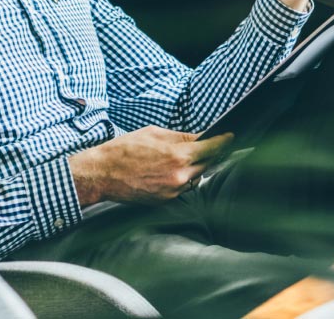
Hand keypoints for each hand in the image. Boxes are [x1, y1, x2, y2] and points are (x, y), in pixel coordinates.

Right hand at [65, 126, 232, 205]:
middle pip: (208, 163)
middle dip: (209, 153)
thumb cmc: (125, 149)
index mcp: (178, 155)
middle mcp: (180, 175)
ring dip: (196, 167)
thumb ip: (181, 137)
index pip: (213, 148)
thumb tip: (201, 137)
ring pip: (197, 177)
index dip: (224, 141)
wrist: (102, 174)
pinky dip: (183, 178)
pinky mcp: (166, 200)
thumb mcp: (154, 133)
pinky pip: (183, 187)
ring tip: (181, 158)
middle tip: (209, 145)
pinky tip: (170, 170)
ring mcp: (174, 190)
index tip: (230, 136)